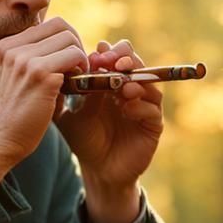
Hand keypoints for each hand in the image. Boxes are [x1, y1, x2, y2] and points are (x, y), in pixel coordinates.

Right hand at [0, 18, 87, 187]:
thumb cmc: (9, 117)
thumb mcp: (9, 79)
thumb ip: (27, 60)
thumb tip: (61, 47)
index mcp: (5, 47)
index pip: (46, 24)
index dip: (64, 41)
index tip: (67, 62)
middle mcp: (13, 49)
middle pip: (61, 26)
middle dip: (76, 45)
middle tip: (77, 69)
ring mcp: (26, 60)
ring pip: (70, 41)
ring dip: (80, 59)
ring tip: (76, 80)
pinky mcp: (42, 76)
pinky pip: (75, 58)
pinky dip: (82, 72)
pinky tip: (75, 89)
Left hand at [55, 39, 163, 222]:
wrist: (97, 170)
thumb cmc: (83, 140)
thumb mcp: (71, 114)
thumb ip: (71, 93)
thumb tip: (69, 65)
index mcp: (112, 84)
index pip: (116, 58)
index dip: (110, 52)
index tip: (97, 51)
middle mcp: (131, 91)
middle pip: (136, 64)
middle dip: (126, 58)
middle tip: (113, 60)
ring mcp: (144, 107)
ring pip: (148, 84)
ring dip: (135, 80)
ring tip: (121, 84)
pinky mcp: (153, 126)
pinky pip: (153, 110)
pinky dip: (141, 106)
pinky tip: (127, 108)